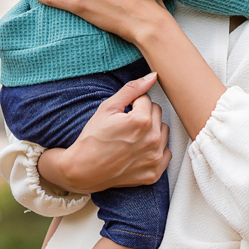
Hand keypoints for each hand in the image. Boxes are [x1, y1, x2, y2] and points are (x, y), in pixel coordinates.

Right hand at [39, 71, 171, 193]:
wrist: (83, 169)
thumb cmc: (93, 138)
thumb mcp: (108, 107)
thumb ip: (132, 89)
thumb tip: (153, 76)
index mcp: (142, 121)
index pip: (147, 100)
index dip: (132, 105)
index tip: (121, 115)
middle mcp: (152, 140)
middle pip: (157, 114)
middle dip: (143, 115)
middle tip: (125, 127)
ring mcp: (155, 158)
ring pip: (163, 132)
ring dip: (152, 131)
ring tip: (132, 138)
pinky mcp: (155, 173)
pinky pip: (166, 152)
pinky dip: (155, 150)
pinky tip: (139, 151)